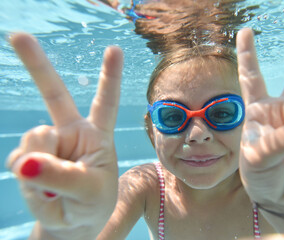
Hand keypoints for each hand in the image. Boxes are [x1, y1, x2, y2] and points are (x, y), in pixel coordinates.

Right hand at [7, 33, 122, 236]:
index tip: (115, 49)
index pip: (105, 102)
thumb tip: (24, 162)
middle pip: (54, 94)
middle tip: (17, 35)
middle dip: (36, 64)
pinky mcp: (27, 158)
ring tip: (56, 191)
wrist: (73, 223)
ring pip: (34, 141)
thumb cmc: (92, 204)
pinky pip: (19, 163)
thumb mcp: (88, 193)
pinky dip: (29, 183)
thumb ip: (60, 177)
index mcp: (97, 135)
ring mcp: (47, 144)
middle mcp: (71, 133)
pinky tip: (41, 192)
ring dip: (41, 170)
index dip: (110, 76)